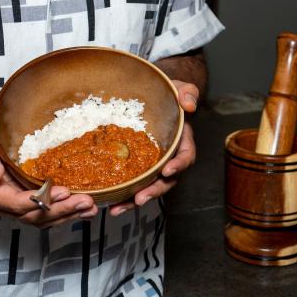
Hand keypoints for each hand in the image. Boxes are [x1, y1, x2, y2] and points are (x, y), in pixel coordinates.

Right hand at [0, 124, 98, 226]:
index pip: (16, 204)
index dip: (40, 201)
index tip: (63, 192)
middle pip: (33, 216)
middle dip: (61, 211)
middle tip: (86, 203)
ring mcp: (10, 206)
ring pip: (40, 218)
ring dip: (66, 215)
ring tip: (90, 209)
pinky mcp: (20, 202)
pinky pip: (42, 213)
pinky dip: (62, 212)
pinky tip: (81, 210)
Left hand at [108, 80, 198, 216]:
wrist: (154, 96)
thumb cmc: (169, 93)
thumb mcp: (180, 87)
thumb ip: (188, 92)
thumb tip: (189, 105)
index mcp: (182, 141)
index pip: (186, 157)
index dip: (178, 165)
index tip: (168, 171)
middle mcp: (169, 157)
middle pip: (166, 181)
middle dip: (154, 191)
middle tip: (139, 199)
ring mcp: (153, 165)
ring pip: (148, 187)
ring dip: (133, 200)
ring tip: (116, 209)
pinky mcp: (138, 167)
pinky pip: (133, 184)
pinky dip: (122, 195)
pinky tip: (107, 202)